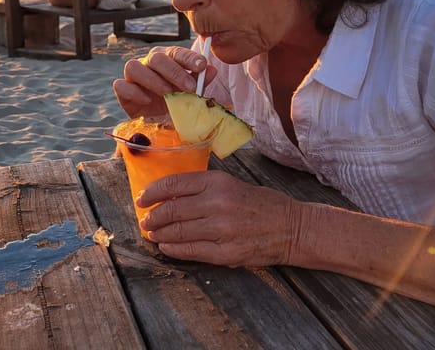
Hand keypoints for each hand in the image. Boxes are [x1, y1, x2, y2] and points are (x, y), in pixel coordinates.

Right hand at [113, 46, 216, 116]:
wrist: (160, 121)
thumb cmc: (177, 101)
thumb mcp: (191, 92)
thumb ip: (200, 81)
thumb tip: (211, 70)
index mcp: (168, 59)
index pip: (176, 52)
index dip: (189, 57)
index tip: (202, 65)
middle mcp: (149, 63)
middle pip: (156, 57)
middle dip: (174, 72)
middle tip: (189, 87)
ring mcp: (134, 76)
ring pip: (134, 67)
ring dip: (153, 80)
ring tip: (167, 94)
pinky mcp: (123, 91)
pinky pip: (121, 85)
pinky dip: (134, 92)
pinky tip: (147, 100)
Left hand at [137, 170, 301, 266]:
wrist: (291, 228)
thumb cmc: (262, 204)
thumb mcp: (233, 184)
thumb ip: (204, 189)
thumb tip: (171, 196)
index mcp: (218, 182)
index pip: (175, 184)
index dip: (153, 192)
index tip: (143, 198)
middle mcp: (217, 203)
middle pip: (172, 209)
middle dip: (153, 216)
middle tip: (145, 220)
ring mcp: (221, 229)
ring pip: (178, 231)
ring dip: (160, 234)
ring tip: (152, 233)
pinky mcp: (225, 253)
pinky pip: (191, 251)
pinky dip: (174, 249)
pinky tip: (166, 246)